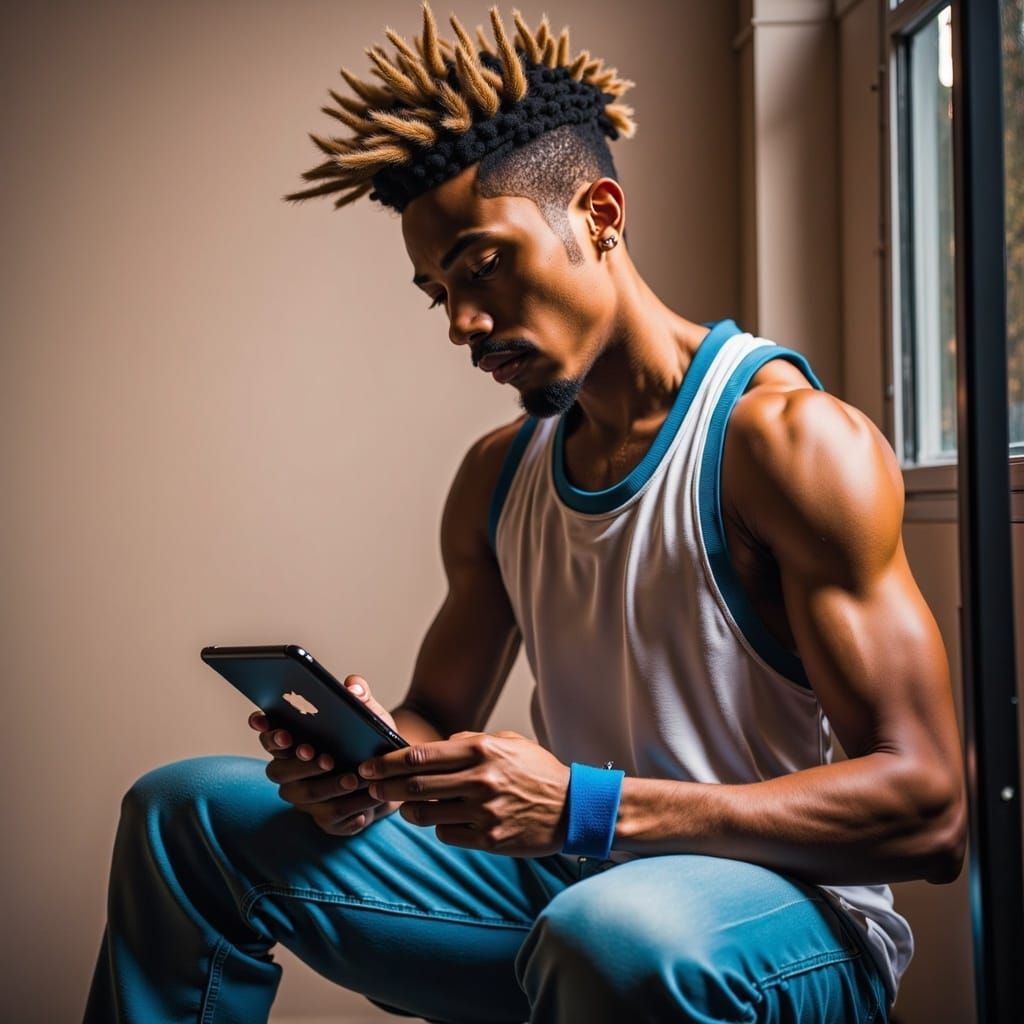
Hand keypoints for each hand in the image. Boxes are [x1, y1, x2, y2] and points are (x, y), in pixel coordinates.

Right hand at [248, 674, 401, 836]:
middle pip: (279, 770)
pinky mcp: (327, 819)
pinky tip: (364, 804)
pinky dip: (350, 809)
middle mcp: (292, 771)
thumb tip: (352, 687)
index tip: (272, 726)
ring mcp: (306, 798)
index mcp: (295, 741)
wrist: (396, 773)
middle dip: (300, 764)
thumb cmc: (371, 739)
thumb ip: (360, 694)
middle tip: (323, 756)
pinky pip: (332, 818)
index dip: (266, 731)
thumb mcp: (371, 713)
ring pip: (307, 795)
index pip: (269, 735)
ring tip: (353, 778)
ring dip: (330, 786)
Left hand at [359, 730, 570, 856]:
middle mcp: (480, 780)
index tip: (369, 766)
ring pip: (426, 814)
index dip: (388, 762)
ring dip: (408, 810)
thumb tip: (437, 746)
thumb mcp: (508, 743)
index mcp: (482, 751)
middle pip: (415, 785)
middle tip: (370, 788)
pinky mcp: (489, 840)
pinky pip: (446, 835)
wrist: (573, 808)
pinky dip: (439, 827)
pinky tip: (443, 820)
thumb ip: (470, 742)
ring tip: (405, 805)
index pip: (421, 756)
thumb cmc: (538, 772)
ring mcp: (484, 812)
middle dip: (385, 787)